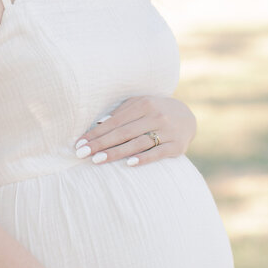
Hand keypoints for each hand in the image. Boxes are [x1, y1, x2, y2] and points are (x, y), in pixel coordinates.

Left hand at [74, 96, 196, 166]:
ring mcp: (167, 131)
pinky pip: (158, 153)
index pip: (115, 121)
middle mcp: (156, 116)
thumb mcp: (140, 105)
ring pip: (138, 143)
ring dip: (116, 152)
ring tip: (97, 160)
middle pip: (123, 132)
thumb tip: (99, 124)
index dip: (96, 133)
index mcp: (144, 104)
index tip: (79, 143)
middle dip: (101, 144)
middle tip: (82, 154)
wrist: (187, 116)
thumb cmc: (155, 111)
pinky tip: (129, 164)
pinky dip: (144, 158)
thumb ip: (121, 113)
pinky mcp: (176, 146)